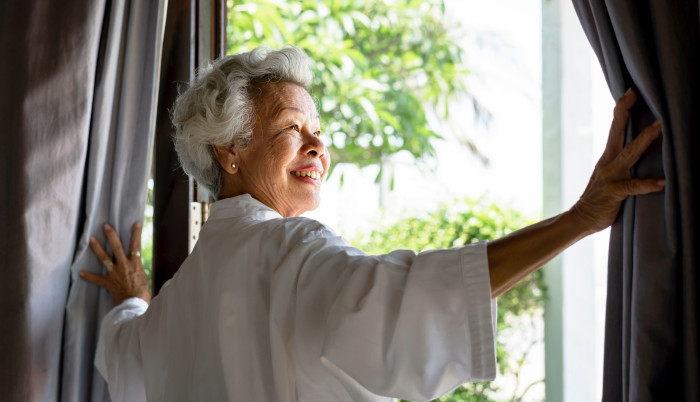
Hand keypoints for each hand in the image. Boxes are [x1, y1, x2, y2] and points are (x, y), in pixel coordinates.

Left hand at [80, 222, 151, 304]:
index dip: (136, 234)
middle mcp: (124, 265)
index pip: (136, 245)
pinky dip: (89, 276)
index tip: (136, 223)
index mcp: (135, 263)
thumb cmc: (143, 291)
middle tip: (106, 226)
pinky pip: (97, 279)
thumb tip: (136, 265)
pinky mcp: (108, 283)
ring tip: (92, 239)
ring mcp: (114, 273)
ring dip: (98, 248)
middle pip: (117, 247)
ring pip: (104, 258)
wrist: (135, 304)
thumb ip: (138, 268)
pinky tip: (81, 273)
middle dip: (111, 236)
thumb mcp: (144, 276)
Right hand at [571, 88, 664, 233]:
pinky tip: (662, 182)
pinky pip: (632, 187)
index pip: (615, 128)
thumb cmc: (601, 197)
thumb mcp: (611, 174)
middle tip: (634, 94)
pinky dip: (647, 184)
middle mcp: (608, 162)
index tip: (630, 92)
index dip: (621, 110)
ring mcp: (610, 176)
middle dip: (625, 113)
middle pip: (617, 133)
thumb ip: (625, 162)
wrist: (581, 218)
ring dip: (644, 140)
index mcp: (608, 156)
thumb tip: (645, 149)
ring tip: (660, 128)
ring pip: (629, 154)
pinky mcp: (613, 192)